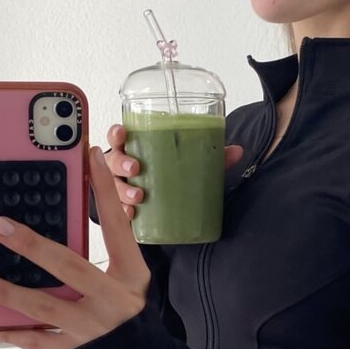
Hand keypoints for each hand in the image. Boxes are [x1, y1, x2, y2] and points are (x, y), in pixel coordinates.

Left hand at [0, 147, 152, 348]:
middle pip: (69, 267)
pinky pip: (35, 339)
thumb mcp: (128, 282)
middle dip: (31, 246)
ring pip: (43, 306)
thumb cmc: (130, 316)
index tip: (91, 156)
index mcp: (131, 276)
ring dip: (3, 290)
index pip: (118, 227)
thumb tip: (57, 224)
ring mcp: (92, 329)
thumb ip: (102, 256)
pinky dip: (7, 330)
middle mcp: (114, 301)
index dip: (105, 191)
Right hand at [106, 123, 243, 219]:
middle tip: (136, 168)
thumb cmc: (173, 173)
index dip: (116, 133)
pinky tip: (132, 215)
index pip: (118, 136)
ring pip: (113, 185)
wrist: (171, 204)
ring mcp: (122, 187)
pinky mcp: (126, 208)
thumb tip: (237, 151)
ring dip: (123, 189)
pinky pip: (118, 210)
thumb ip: (211, 155)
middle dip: (121, 163)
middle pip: (112, 160)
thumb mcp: (192, 162)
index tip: (123, 134)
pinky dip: (123, 212)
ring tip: (139, 196)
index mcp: (135, 148)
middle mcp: (123, 167)